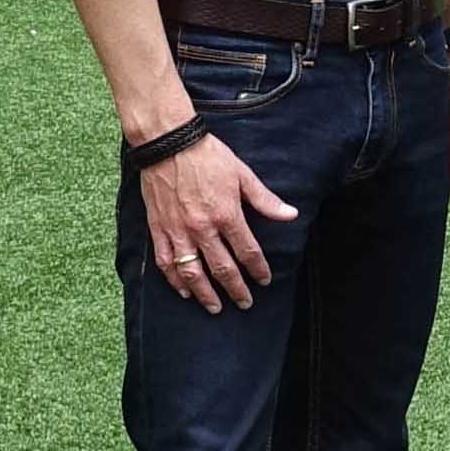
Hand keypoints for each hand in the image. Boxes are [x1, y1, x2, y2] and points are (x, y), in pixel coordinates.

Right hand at [141, 131, 299, 313]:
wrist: (168, 143)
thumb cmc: (208, 156)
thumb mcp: (242, 174)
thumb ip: (265, 200)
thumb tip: (290, 214)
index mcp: (226, 214)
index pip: (247, 251)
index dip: (257, 269)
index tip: (264, 280)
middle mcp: (202, 228)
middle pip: (222, 268)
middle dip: (235, 289)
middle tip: (244, 303)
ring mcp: (179, 231)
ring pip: (192, 272)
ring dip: (205, 293)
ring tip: (215, 307)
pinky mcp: (159, 229)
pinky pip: (166, 262)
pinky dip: (175, 280)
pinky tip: (184, 290)